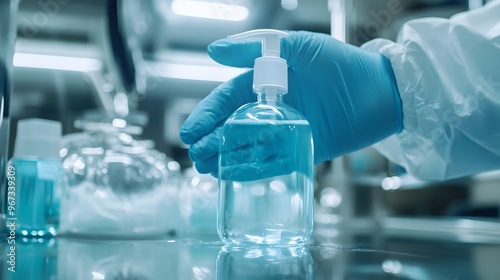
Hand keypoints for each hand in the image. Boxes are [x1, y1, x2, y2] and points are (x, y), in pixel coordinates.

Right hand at [180, 31, 402, 176]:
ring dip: (226, 158)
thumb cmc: (341, 63)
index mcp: (267, 83)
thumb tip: (214, 50)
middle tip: (195, 155)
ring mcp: (286, 130)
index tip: (191, 131)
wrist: (381, 90)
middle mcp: (273, 108)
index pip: (229, 99)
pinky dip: (253, 169)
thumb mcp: (299, 47)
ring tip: (206, 169)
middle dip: (212, 141)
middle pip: (234, 126)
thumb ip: (256, 49)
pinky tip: (233, 175)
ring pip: (249, 146)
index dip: (208, 114)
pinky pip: (274, 162)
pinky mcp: (302, 149)